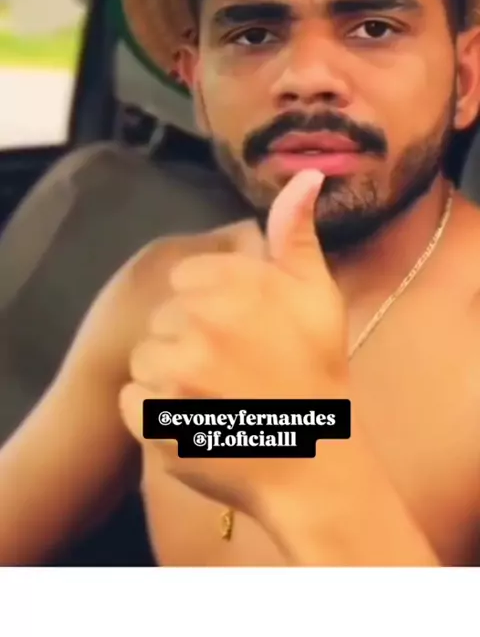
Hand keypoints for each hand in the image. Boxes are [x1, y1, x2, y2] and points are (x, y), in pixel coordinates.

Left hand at [119, 170, 348, 514]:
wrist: (311, 463)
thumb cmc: (316, 373)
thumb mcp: (317, 294)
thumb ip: (297, 234)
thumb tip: (305, 175)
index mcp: (236, 287)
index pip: (187, 279)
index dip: (210, 303)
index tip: (238, 331)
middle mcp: (202, 322)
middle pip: (164, 317)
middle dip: (189, 337)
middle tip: (231, 367)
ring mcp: (175, 375)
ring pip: (144, 357)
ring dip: (168, 375)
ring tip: (212, 396)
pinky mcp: (155, 421)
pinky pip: (132, 400)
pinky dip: (153, 412)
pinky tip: (193, 420)